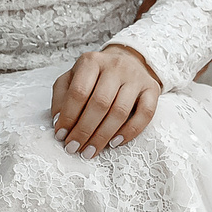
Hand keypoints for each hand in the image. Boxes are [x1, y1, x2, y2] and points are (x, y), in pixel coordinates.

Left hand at [50, 45, 164, 157]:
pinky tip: (115, 143)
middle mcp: (115, 66)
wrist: (128, 60)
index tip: (61, 136)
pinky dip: (130, 131)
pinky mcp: (152, 88)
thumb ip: (61, 96)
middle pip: (100, 103)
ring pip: (120, 111)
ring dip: (103, 136)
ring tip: (90, 151)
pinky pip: (145, 114)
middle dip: (84, 130)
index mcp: (91, 61)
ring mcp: (136, 77)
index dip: (69, 117)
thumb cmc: (96, 75)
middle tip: (74, 148)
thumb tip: (58, 122)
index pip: (79, 92)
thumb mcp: (73, 78)